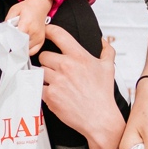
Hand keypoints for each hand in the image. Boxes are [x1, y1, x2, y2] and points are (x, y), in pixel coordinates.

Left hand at [6, 0, 52, 55]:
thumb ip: (8, 21)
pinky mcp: (42, 40)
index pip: (17, 39)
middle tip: (9, 44)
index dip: (10, 43)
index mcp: (26, 24)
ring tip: (17, 43)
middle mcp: (34, 32)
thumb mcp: (14, 10)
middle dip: (14, 46)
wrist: (39, 6)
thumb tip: (4, 32)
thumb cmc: (26, 7)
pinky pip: (33, 51)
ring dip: (20, 49)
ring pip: (26, 50)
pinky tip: (23, 46)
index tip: (5, 44)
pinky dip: (27, 51)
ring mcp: (39, 37)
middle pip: (21, 46)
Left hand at [38, 25, 123, 148]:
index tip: (46, 31)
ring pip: (39, 70)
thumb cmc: (103, 95)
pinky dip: (42, 89)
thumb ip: (106, 51)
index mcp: (79, 56)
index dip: (48, 30)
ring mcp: (57, 81)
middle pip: (44, 55)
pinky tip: (51, 92)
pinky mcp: (50, 95)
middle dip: (47, 61)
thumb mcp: (108, 68)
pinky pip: (38, 86)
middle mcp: (66, 66)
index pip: (58, 34)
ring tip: (53, 82)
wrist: (99, 118)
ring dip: (44, 75)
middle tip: (54, 68)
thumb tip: (103, 41)